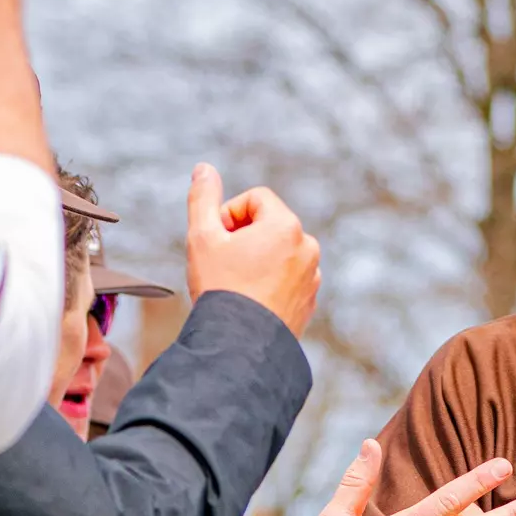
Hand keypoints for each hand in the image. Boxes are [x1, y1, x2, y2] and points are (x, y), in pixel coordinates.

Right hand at [185, 163, 321, 337]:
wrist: (240, 346)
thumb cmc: (220, 288)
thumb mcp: (203, 237)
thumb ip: (203, 198)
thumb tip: (204, 169)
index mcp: (287, 226)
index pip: (255, 199)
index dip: (229, 215)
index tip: (217, 241)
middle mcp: (308, 247)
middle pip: (268, 225)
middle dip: (243, 238)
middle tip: (224, 264)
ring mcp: (312, 276)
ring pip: (277, 253)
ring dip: (256, 259)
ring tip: (237, 285)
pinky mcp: (310, 300)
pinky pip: (286, 278)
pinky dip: (268, 283)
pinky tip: (250, 301)